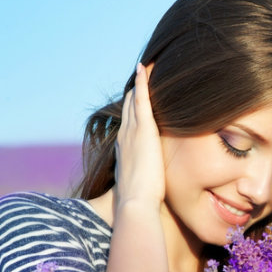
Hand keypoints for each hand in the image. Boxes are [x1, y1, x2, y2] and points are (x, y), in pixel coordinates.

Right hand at [114, 62, 163, 206]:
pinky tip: (144, 69)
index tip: (135, 102)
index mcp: (125, 151)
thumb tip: (146, 192)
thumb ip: (142, 182)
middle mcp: (125, 138)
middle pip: (128, 109)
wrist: (135, 203)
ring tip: (144, 68)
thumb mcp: (140, 188)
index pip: (128, 126)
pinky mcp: (144, 130)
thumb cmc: (138, 203)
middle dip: (134, 93)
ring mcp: (133, 133)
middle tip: (140, 77)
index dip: (131, 113)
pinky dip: (143, 83)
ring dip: (139, 83)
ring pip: (134, 101)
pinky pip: (142, 100)